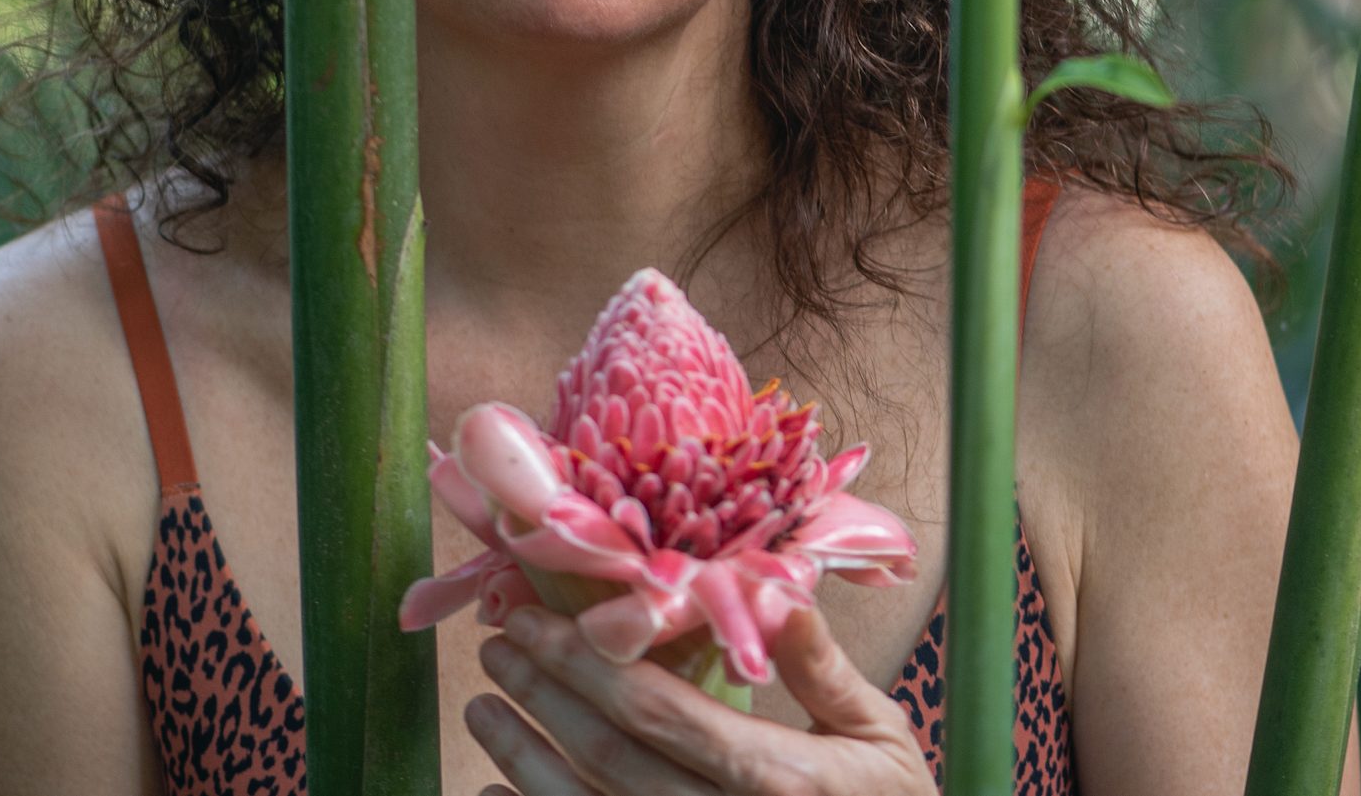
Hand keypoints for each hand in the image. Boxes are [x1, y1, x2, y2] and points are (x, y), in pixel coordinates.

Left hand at [466, 603, 934, 795]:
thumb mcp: (878, 734)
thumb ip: (819, 665)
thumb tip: (770, 584)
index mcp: (778, 778)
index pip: (661, 713)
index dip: (588, 666)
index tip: (536, 621)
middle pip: (610, 760)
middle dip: (543, 697)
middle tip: (496, 645)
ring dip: (525, 763)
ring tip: (481, 710)